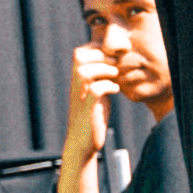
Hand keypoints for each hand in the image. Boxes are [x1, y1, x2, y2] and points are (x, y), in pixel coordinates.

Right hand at [67, 42, 116, 157]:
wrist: (82, 143)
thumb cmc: (91, 117)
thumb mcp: (95, 94)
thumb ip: (99, 79)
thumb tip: (112, 65)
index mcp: (77, 81)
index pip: (78, 54)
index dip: (94, 49)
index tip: (110, 56)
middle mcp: (76, 86)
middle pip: (79, 58)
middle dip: (100, 55)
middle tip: (115, 63)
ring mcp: (81, 97)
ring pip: (84, 72)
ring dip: (104, 69)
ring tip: (115, 75)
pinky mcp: (90, 109)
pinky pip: (97, 90)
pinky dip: (109, 86)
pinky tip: (116, 90)